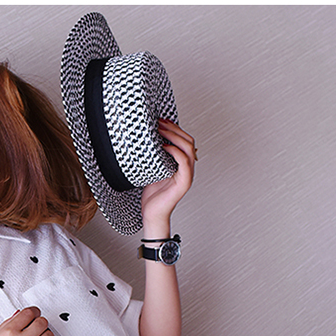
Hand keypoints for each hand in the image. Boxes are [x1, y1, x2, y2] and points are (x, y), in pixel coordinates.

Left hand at [141, 120, 195, 235]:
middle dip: (174, 129)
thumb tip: (146, 140)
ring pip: (188, 148)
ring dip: (174, 136)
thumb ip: (155, 157)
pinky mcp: (184, 182)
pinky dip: (174, 151)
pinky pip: (183, 162)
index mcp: (182, 165)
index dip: (175, 128)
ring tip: (160, 130)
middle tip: (159, 122)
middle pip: (188, 141)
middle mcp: (187, 168)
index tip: (161, 120)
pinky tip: (162, 147)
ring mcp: (187, 175)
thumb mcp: (152, 170)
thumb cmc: (152, 196)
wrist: (152, 215)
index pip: (184, 140)